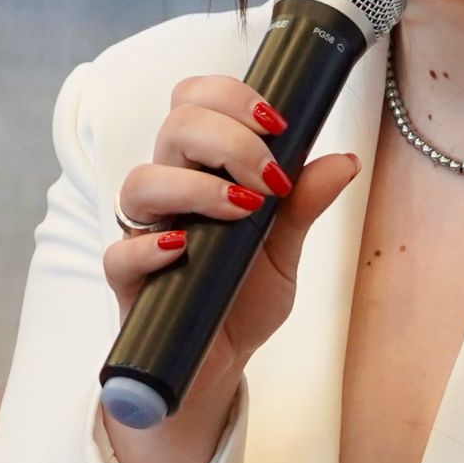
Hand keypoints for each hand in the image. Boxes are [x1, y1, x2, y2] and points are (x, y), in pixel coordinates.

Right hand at [101, 70, 360, 462]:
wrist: (216, 365)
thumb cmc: (241, 299)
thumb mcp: (284, 251)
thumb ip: (303, 205)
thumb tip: (344, 161)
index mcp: (203, 170)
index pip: (196, 102)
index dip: (231, 97)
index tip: (278, 124)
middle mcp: (170, 191)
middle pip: (174, 126)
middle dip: (226, 137)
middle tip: (268, 173)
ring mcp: (144, 233)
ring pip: (141, 181)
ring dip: (195, 186)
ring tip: (243, 210)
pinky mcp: (128, 282)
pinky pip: (119, 253)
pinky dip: (149, 247)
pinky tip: (184, 251)